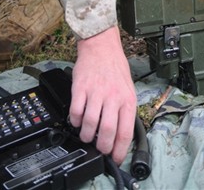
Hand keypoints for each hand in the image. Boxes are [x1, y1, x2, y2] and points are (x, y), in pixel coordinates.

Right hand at [69, 25, 136, 164]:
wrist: (102, 46)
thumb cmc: (115, 68)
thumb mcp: (128, 89)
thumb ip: (124, 110)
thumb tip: (120, 135)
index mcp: (127, 99)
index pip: (125, 132)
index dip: (119, 150)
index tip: (114, 158)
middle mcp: (113, 97)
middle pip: (106, 132)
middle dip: (101, 146)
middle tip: (99, 148)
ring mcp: (96, 92)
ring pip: (89, 124)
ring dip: (86, 135)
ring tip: (86, 135)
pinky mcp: (81, 88)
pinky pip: (76, 111)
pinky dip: (75, 121)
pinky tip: (77, 120)